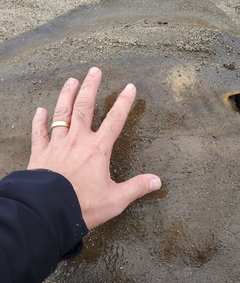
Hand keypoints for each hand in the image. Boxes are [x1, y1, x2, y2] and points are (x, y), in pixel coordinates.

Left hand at [27, 67, 160, 229]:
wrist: (48, 211)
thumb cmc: (82, 205)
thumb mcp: (115, 199)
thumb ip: (137, 187)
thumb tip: (157, 181)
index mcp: (98, 149)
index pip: (115, 120)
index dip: (124, 102)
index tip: (130, 87)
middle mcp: (78, 141)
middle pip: (85, 107)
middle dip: (91, 87)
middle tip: (95, 70)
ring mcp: (57, 144)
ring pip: (62, 113)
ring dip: (67, 95)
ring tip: (71, 80)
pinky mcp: (40, 153)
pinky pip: (39, 132)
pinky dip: (39, 120)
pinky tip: (40, 110)